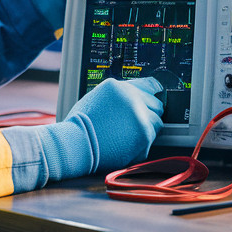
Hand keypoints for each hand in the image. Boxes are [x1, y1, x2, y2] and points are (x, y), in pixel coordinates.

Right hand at [34, 77, 164, 180]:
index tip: (156, 98)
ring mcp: (140, 116)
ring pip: (157, 124)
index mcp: (120, 87)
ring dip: (146, 130)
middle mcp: (133, 98)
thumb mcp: (97, 98)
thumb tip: (134, 99)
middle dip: (149, 114)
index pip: (149, 85)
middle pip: (156, 105)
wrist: (75, 145)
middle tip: (133, 125)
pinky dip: (141, 145)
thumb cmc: (80, 126)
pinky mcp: (144, 135)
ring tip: (126, 136)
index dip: (153, 93)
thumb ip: (119, 97)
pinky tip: (124, 145)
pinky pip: (151, 141)